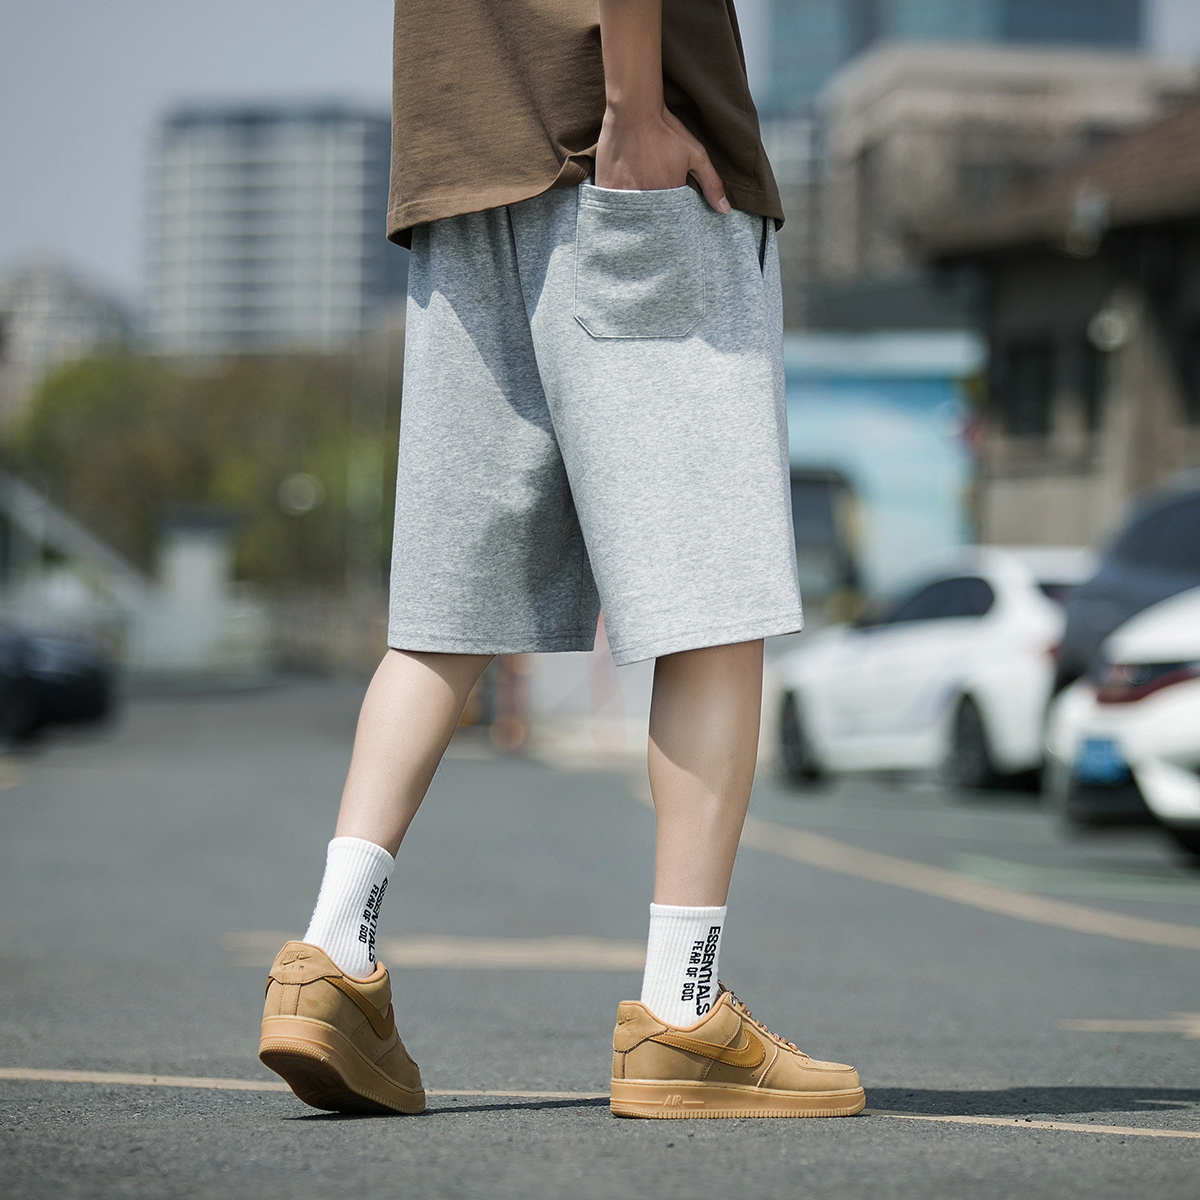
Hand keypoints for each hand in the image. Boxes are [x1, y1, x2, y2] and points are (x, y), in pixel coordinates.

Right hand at [595, 104, 730, 212]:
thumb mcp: (695, 154)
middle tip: (651, 189)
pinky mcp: (606, 188)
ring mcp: (624, 195)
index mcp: (669, 196)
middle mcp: (646, 201)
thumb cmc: (666, 130)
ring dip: (634, 209)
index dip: (671, 211)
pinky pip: (611, 205)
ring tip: (637, 189)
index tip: (668, 199)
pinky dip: (616, 203)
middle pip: (651, 218)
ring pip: (630, 214)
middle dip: (652, 212)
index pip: (672, 218)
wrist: (633, 109)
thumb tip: (725, 210)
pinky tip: (620, 191)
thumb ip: (711, 184)